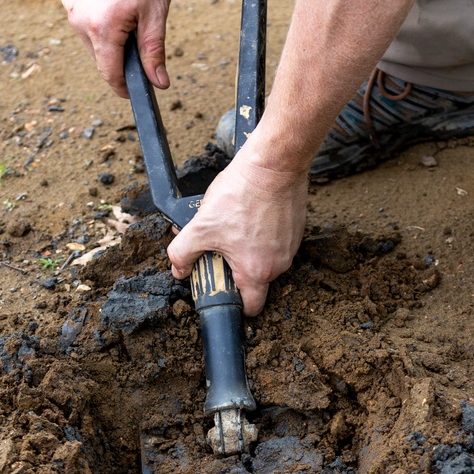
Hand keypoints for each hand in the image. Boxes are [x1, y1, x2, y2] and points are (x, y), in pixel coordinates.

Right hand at [62, 0, 170, 97]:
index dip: (124, 88)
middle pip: (101, 60)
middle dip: (120, 59)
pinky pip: (85, 25)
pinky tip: (112, 9)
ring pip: (92, 44)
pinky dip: (99, 25)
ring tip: (126, 17)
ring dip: (109, 41)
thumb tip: (159, 82)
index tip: (134, 92)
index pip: (110, 75)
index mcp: (102, 29)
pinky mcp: (69, 3)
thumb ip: (153, 50)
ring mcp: (72, 12)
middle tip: (139, 38)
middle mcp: (81, 23)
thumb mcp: (154, 12)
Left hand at [167, 138, 307, 316]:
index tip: (221, 288)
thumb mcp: (201, 226)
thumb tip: (178, 270)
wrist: (273, 165)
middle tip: (220, 249)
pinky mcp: (295, 231)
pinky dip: (262, 236)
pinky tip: (249, 216)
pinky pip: (275, 243)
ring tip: (233, 227)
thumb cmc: (241, 194)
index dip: (233, 303)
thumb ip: (182, 253)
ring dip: (248, 251)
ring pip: (265, 260)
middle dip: (236, 271)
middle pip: (255, 282)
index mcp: (257, 272)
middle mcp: (279, 266)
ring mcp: (290, 248)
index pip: (250, 308)